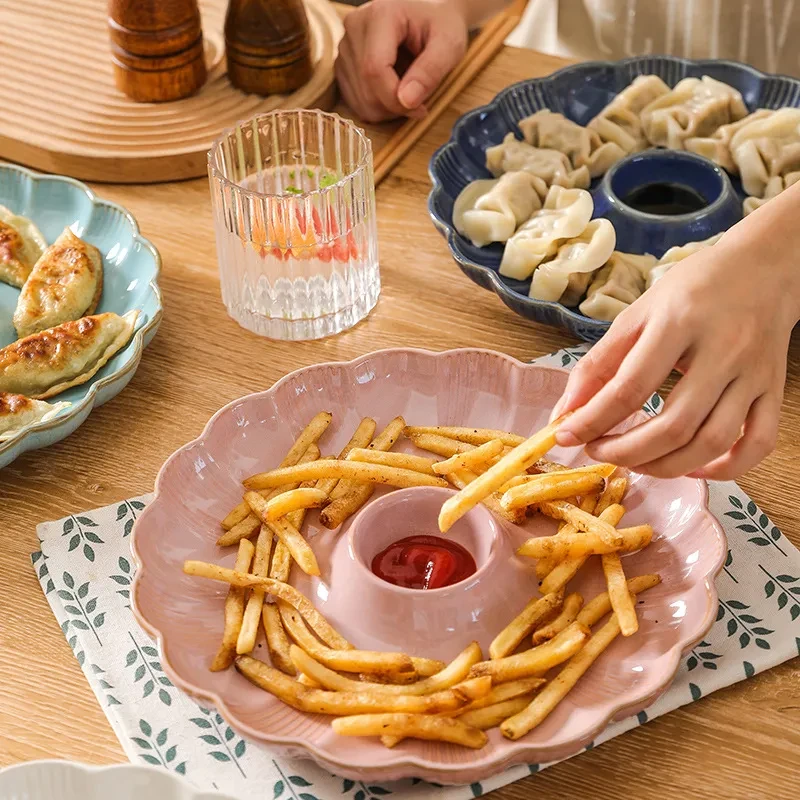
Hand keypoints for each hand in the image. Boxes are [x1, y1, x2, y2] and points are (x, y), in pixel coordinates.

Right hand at [335, 0, 468, 122]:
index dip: (396, 99)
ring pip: (359, 100)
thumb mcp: (449, 44)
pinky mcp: (343, 62)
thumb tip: (407, 101)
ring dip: (387, 109)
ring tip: (408, 92)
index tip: (421, 109)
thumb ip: (431, 71)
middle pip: (366, 88)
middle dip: (394, 107)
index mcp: (380, 15)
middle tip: (419, 103)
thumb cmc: (441, 25)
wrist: (429, 13)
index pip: (375, 70)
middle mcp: (355, 27)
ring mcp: (345, 45)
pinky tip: (394, 92)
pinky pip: (355, 101)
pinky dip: (377, 107)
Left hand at [550, 229, 799, 480]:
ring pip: (713, 442)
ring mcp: (753, 374)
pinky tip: (692, 467)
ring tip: (634, 462)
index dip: (592, 420)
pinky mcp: (773, 389)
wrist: (763, 265)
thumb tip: (565, 411)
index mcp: (678, 323)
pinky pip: (758, 443)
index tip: (565, 436)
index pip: (629, 388)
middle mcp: (722, 351)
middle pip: (674, 425)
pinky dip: (726, 467)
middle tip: (598, 452)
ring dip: (666, 466)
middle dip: (626, 451)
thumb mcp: (638, 313)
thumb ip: (599, 363)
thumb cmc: (692, 288)